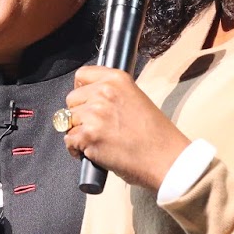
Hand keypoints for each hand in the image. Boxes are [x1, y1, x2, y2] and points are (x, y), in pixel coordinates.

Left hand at [60, 66, 191, 190]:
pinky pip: (69, 140)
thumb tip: (90, 99)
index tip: (84, 100)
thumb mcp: (137, 99)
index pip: (82, 75)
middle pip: (71, 100)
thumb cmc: (156, 135)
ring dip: (77, 132)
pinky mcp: (88, 136)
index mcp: (117, 80)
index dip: (81, 90)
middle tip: (95, 127)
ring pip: (67, 121)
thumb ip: (113, 94)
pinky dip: (76, 149)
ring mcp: (94, 114)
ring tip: (96, 141)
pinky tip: (92, 152)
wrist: (166, 158)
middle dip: (79, 114)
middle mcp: (103, 93)